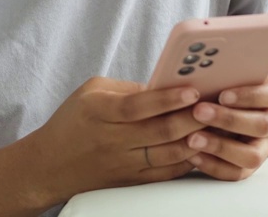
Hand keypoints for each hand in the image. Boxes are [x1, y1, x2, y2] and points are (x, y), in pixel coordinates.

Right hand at [24, 77, 206, 203]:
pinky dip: (188, 160)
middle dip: (192, 117)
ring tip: (217, 124)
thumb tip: (166, 86)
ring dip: (197, 139)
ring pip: (168, 154)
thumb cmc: (72, 121)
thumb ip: (127, 89)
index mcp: (99, 112)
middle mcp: (112, 140)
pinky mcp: (132, 181)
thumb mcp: (92, 92)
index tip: (192, 89)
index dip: (166, 98)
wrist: (50, 166)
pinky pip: (167, 172)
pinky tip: (204, 147)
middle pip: (159, 131)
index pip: (137, 106)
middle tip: (216, 104)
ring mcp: (124, 164)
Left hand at [185, 75, 267, 180]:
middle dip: (229, 120)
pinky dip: (214, 166)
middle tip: (198, 112)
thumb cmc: (237, 88)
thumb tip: (199, 70)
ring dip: (221, 147)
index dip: (249, 96)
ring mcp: (263, 146)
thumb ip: (227, 74)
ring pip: (252, 155)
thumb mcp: (238, 75)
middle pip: (262, 125)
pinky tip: (193, 156)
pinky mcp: (249, 166)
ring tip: (192, 139)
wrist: (250, 112)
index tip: (222, 95)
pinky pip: (236, 173)